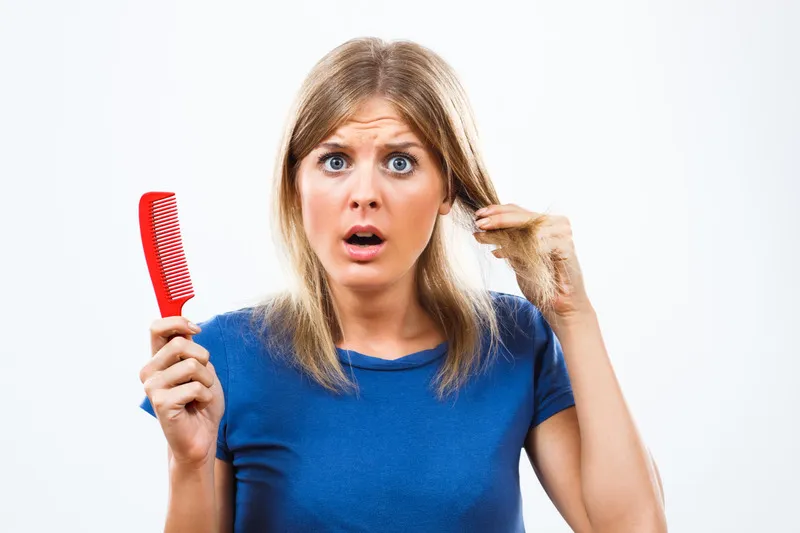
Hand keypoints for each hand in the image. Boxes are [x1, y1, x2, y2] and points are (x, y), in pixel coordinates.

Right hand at [139, 317, 224, 467]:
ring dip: (207, 380)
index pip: (157, 327)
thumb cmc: (201, 401)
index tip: (197, 330)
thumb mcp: (201, 367)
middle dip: (203, 357)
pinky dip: (206, 397)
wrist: (202, 435)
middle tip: (203, 377)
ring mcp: (152, 387)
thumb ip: (192, 348)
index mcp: (158, 359)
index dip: (178, 322)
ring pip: (191, 365)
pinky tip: (197, 406)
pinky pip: (195, 387)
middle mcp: (150, 370)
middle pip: (180, 343)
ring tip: (200, 394)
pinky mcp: (160, 403)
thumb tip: (189, 327)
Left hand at [473, 204, 591, 323]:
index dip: (496, 211)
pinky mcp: (565, 246)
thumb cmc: (538, 280)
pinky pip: (535, 244)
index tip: (477, 215)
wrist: (558, 304)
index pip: (517, 210)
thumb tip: (482, 225)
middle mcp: (556, 223)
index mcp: (545, 222)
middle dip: (497, 220)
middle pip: (521, 216)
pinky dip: (514, 248)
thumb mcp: (516, 255)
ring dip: (502, 234)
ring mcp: (562, 233)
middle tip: (479, 224)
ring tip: (483, 239)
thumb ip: (506, 238)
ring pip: (525, 229)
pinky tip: (498, 253)